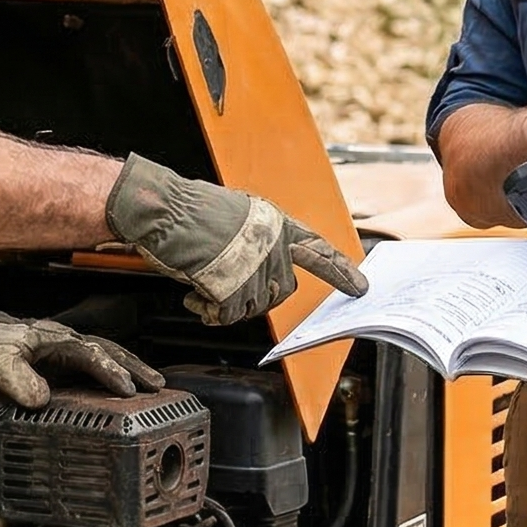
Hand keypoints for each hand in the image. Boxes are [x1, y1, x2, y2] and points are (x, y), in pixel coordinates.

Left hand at [0, 288, 165, 408]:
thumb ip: (17, 380)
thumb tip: (42, 399)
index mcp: (54, 338)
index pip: (91, 353)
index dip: (111, 371)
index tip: (128, 388)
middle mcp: (63, 340)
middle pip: (108, 350)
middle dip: (134, 367)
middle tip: (158, 386)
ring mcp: (61, 348)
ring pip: (104, 354)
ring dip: (128, 368)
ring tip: (152, 385)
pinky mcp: (57, 359)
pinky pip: (91, 363)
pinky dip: (110, 372)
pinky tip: (117, 387)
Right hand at [105, 155, 367, 325]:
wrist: (166, 212)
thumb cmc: (189, 210)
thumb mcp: (237, 215)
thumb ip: (258, 239)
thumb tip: (261, 266)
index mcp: (277, 224)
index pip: (318, 250)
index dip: (341, 271)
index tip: (360, 287)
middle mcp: (273, 247)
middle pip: (281, 291)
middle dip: (255, 296)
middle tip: (224, 289)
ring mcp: (256, 270)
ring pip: (253, 306)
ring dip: (226, 304)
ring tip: (201, 286)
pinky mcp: (235, 290)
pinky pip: (226, 315)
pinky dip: (206, 310)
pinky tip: (192, 295)